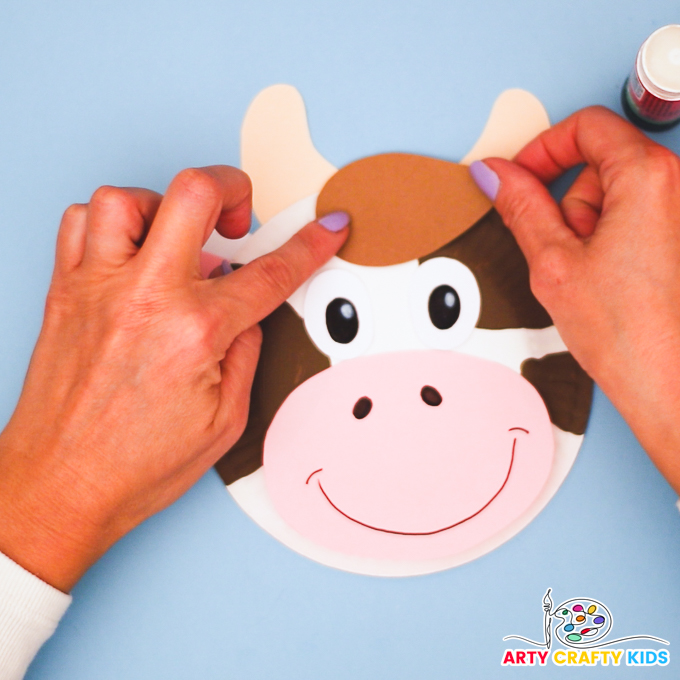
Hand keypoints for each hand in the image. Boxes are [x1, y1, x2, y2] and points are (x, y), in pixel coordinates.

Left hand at [0, 166, 347, 591]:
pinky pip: (79, 222)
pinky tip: (130, 251)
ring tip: (177, 236)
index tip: (326, 228)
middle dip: (233, 186)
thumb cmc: (134, 466)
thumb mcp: (224, 421)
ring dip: (163, 205)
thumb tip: (248, 314)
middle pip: (194, 193)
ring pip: (125, 198)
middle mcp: (144, 298)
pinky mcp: (64, 293)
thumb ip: (245, 354)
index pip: (271, 273)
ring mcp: (97, 289)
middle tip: (238, 215)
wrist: (60, 485)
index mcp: (195, 332)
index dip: (310, 245)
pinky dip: (111, 223)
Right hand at [472, 106, 679, 492]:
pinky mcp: (676, 237)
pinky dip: (609, 240)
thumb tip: (494, 174)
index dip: (543, 149)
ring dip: (588, 228)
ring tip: (590, 275)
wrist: (670, 383)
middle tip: (563, 252)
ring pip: (615, 195)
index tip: (518, 178)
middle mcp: (677, 184)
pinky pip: (634, 217)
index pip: (587, 126)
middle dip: (569, 203)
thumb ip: (520, 206)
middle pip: (600, 163)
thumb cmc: (627, 332)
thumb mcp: (553, 262)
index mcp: (648, 176)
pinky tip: (609, 280)